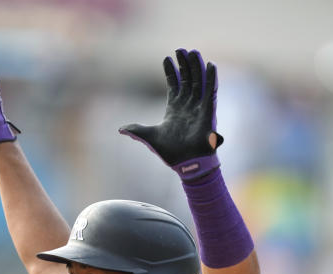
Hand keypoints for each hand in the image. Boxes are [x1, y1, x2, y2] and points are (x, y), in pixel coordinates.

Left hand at [119, 49, 223, 180]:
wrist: (186, 164)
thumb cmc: (171, 153)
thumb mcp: (150, 137)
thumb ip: (137, 131)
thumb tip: (120, 129)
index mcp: (174, 109)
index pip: (174, 85)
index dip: (171, 72)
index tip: (167, 58)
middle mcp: (187, 106)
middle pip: (187, 80)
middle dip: (184, 65)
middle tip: (181, 49)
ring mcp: (198, 107)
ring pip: (198, 82)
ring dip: (196, 67)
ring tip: (193, 52)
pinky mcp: (208, 111)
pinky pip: (211, 91)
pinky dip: (212, 79)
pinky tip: (211, 65)